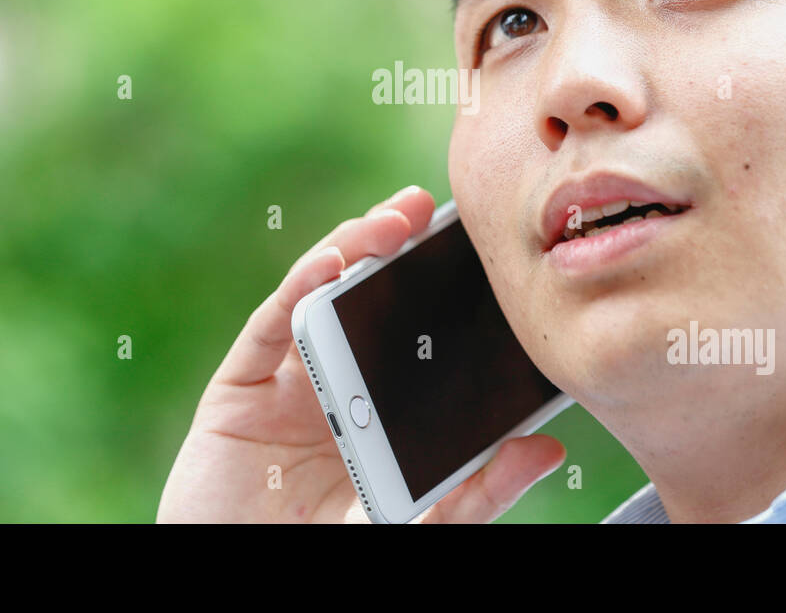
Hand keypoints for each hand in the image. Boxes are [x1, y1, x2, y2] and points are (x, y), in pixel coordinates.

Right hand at [157, 185, 565, 522]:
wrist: (241, 588)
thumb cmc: (325, 561)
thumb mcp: (414, 525)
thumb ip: (476, 492)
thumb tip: (546, 446)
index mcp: (379, 409)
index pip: (414, 335)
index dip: (443, 289)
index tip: (482, 252)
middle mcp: (335, 383)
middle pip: (367, 300)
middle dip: (398, 249)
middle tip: (434, 210)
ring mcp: (286, 380)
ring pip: (321, 295)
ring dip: (355, 248)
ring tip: (396, 222)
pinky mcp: (239, 387)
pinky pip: (271, 325)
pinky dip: (300, 288)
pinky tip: (334, 263)